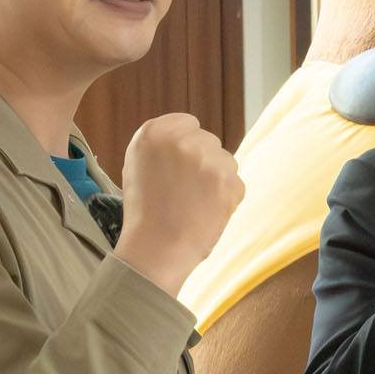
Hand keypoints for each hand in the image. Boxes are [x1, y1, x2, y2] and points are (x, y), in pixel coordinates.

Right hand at [114, 113, 244, 296]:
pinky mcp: (231, 181)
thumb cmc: (145, 212)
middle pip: (208, 141)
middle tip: (183, 191)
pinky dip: (226, 199)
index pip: (188, 124)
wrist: (157, 249)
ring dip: (215, 179)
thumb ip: (164, 144)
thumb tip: (192, 135)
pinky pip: (236, 184)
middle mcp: (183, 139)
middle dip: (201, 162)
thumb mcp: (138, 165)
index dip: (184, 148)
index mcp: (154, 131)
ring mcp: (209, 160)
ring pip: (225, 162)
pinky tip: (205, 213)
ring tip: (193, 204)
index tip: (176, 167)